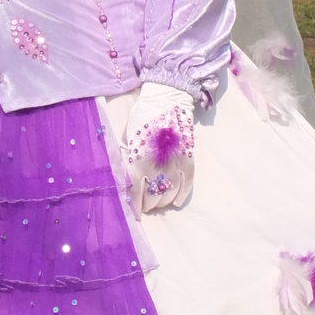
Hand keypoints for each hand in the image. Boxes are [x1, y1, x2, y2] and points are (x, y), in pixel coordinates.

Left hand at [123, 83, 194, 213]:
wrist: (165, 100)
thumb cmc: (141, 119)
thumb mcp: (127, 140)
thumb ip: (126, 161)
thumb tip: (125, 182)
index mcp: (137, 162)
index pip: (136, 195)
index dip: (136, 208)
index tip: (135, 214)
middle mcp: (156, 167)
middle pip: (153, 198)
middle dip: (148, 205)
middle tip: (145, 204)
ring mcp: (175, 164)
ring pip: (169, 194)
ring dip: (162, 201)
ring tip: (158, 200)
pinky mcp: (188, 160)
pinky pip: (186, 186)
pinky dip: (180, 196)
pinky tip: (174, 200)